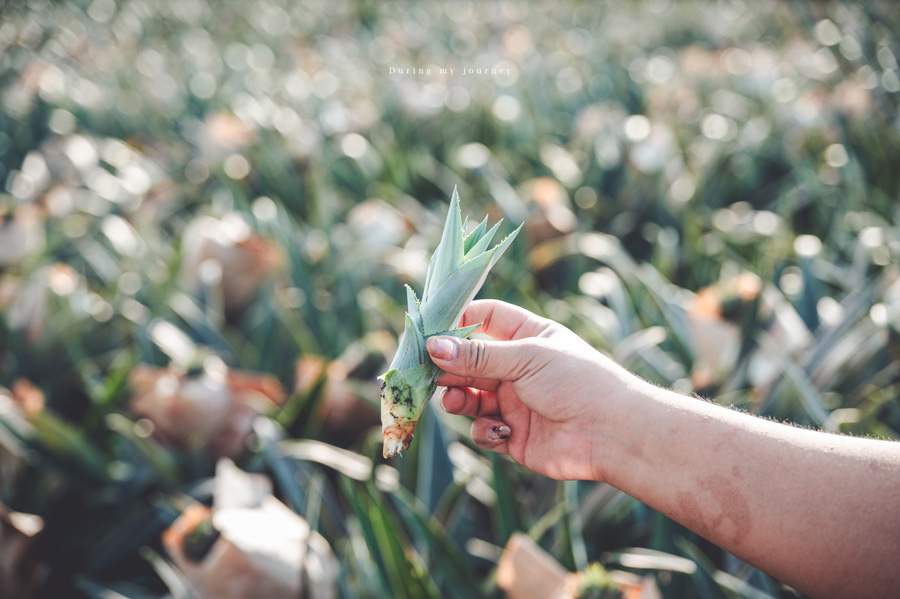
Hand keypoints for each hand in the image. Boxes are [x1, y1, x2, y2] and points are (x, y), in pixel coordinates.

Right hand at [426, 299, 646, 480]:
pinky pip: (483, 429)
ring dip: (458, 399)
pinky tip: (501, 431)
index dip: (456, 322)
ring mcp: (514, 401)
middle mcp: (518, 367)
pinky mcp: (513, 435)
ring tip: (456, 402)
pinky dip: (484, 430)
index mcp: (527, 336)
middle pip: (468, 361)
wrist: (613, 434)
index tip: (428, 330)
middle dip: (447, 368)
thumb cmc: (577, 382)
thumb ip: (478, 356)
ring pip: (470, 396)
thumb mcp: (526, 358)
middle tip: (426, 373)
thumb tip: (433, 346)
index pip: (484, 317)